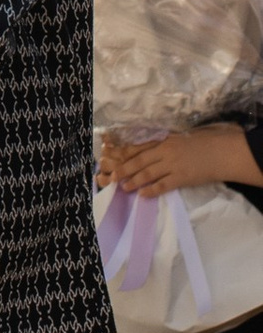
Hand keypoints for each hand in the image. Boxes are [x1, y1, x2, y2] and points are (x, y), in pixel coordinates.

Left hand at [101, 122, 262, 196]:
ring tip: (123, 186)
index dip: (124, 153)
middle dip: (124, 168)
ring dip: (134, 180)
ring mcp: (173, 165)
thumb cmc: (203, 142)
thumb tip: (149, 148)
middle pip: (139, 160)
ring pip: (148, 173)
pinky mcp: (182, 178)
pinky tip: (143, 194)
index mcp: (164, 140)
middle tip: (111, 176)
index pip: (139, 147)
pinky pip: (163, 185)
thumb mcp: (179, 138)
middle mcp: (165, 151)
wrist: (221, 152)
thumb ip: (164, 142)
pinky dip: (152, 190)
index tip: (110, 157)